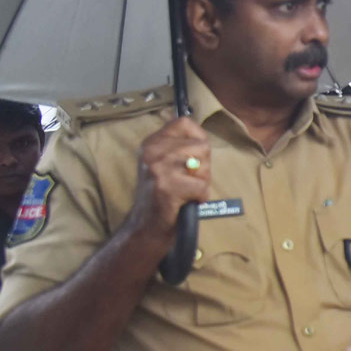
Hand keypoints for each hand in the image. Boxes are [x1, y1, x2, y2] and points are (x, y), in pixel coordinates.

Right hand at [124, 116, 210, 246]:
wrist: (146, 227)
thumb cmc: (163, 195)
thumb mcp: (165, 164)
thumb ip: (180, 147)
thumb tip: (203, 136)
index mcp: (152, 142)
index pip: (185, 123)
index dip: (198, 138)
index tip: (195, 156)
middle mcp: (152, 151)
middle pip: (201, 145)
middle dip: (203, 166)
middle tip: (188, 181)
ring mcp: (158, 169)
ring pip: (203, 165)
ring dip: (201, 182)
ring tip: (186, 191)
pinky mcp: (167, 187)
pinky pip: (202, 187)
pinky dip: (200, 197)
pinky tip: (186, 202)